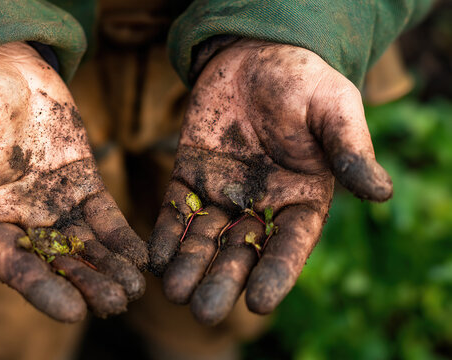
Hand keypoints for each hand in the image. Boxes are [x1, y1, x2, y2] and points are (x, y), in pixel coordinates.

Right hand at [0, 42, 147, 321]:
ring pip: (85, 243)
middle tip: (116, 304)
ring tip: (135, 289)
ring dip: (110, 267)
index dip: (42, 289)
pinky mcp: (82, 182)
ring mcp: (55, 203)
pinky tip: (141, 255)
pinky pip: (104, 214)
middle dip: (86, 283)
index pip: (14, 265)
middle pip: (57, 261)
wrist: (2, 67)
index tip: (72, 312)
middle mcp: (23, 220)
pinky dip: (121, 236)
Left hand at [149, 40, 391, 323]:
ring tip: (174, 293)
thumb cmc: (304, 81)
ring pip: (204, 237)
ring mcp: (223, 191)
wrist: (255, 55)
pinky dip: (166, 234)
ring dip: (189, 265)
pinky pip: (175, 209)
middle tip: (205, 312)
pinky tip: (155, 258)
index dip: (276, 273)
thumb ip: (350, 149)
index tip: (259, 303)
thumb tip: (380, 192)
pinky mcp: (190, 174)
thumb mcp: (334, 109)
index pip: (289, 244)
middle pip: (241, 251)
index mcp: (302, 198)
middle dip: (223, 280)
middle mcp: (261, 204)